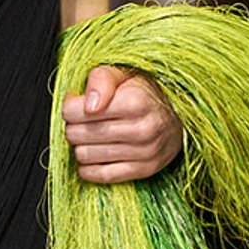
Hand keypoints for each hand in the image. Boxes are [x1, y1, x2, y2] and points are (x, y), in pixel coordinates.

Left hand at [61, 65, 182, 183]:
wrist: (178, 115)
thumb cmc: (143, 91)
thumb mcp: (122, 73)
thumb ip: (101, 79)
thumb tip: (88, 105)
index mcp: (134, 101)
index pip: (74, 111)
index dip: (69, 106)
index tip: (76, 102)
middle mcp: (142, 129)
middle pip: (77, 134)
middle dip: (73, 125)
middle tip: (83, 119)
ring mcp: (144, 152)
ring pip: (85, 155)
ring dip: (81, 146)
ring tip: (91, 134)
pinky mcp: (144, 170)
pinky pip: (101, 176)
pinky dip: (89, 167)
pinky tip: (93, 154)